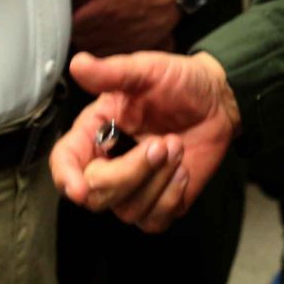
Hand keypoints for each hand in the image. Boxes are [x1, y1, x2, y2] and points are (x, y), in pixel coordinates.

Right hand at [50, 50, 239, 232]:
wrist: (217, 100)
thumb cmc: (178, 82)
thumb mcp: (146, 70)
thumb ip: (112, 73)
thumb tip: (78, 64)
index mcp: (95, 132)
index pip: (65, 162)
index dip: (67, 177)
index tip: (80, 188)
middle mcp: (108, 164)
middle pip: (97, 194)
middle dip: (131, 173)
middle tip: (162, 143)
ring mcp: (133, 189)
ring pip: (127, 209)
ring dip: (158, 179)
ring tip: (176, 145)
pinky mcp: (159, 205)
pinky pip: (154, 219)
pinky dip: (172, 195)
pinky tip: (184, 170)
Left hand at [69, 0, 180, 56]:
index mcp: (105, 9)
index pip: (74, 25)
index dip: (67, 20)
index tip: (70, 14)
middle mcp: (113, 29)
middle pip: (81, 41)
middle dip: (76, 32)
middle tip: (78, 22)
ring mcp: (126, 42)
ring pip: (95, 53)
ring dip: (88, 45)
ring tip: (90, 33)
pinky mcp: (137, 49)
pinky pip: (113, 59)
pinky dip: (105, 54)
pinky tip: (106, 43)